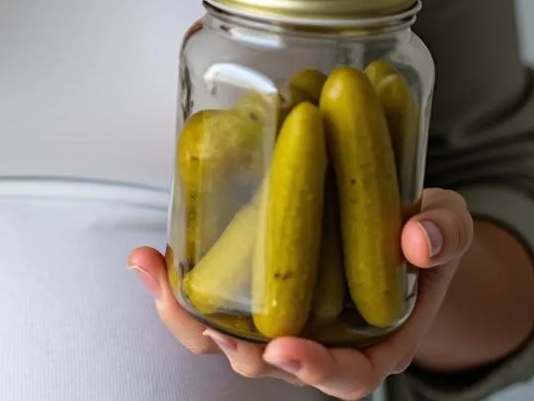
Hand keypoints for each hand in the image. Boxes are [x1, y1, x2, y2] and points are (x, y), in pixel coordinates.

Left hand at [128, 188, 473, 398]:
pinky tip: (150, 256)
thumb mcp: (450, 227)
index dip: (315, 369)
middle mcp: (317, 337)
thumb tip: (417, 238)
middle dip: (230, 348)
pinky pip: (211, 296)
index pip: (346, 376)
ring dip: (182, 313)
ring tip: (150, 273)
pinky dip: (176, 281)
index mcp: (372, 341)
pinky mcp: (250, 283)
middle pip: (267, 363)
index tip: (286, 350)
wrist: (399, 224)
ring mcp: (278, 312)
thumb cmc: (423, 236)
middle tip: (207, 326)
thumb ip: (444, 233)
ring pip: (224, 335)